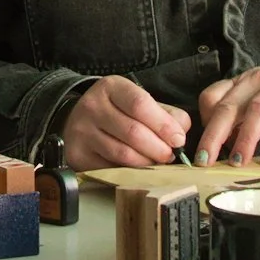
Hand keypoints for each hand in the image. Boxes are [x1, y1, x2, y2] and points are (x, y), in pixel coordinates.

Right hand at [61, 76, 191, 171]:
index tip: (179, 139)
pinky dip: (130, 172)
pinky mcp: (78, 154)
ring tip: (156, 162)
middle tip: (170, 156)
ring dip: (147, 163)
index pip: (140, 104)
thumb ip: (165, 114)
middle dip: (159, 148)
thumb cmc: (118, 111)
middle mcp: (92, 106)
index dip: (163, 125)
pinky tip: (138, 169)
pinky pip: (111, 168)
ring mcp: (82, 131)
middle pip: (133, 132)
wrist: (78, 120)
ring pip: (123, 154)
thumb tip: (181, 133)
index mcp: (111, 87)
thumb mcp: (139, 102)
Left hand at [194, 53, 259, 167]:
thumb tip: (227, 144)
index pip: (212, 97)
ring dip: (245, 138)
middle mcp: (258, 80)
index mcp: (243, 82)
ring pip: (256, 110)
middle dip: (213, 135)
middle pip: (228, 106)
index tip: (204, 146)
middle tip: (204, 161)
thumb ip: (245, 117)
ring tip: (237, 162)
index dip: (204, 122)